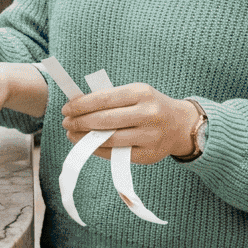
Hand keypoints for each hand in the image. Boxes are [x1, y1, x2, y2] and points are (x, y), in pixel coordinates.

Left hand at [61, 83, 198, 164]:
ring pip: (111, 139)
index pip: (104, 98)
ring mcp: (150, 136)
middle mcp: (148, 113)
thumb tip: (77, 104)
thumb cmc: (150, 106)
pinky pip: (118, 154)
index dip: (82, 105)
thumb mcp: (135, 93)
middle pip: (105, 120)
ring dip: (86, 138)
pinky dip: (99, 150)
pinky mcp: (149, 154)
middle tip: (66, 123)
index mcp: (142, 93)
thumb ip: (110, 98)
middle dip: (80, 122)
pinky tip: (88, 146)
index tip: (66, 108)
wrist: (181, 125)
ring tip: (73, 135)